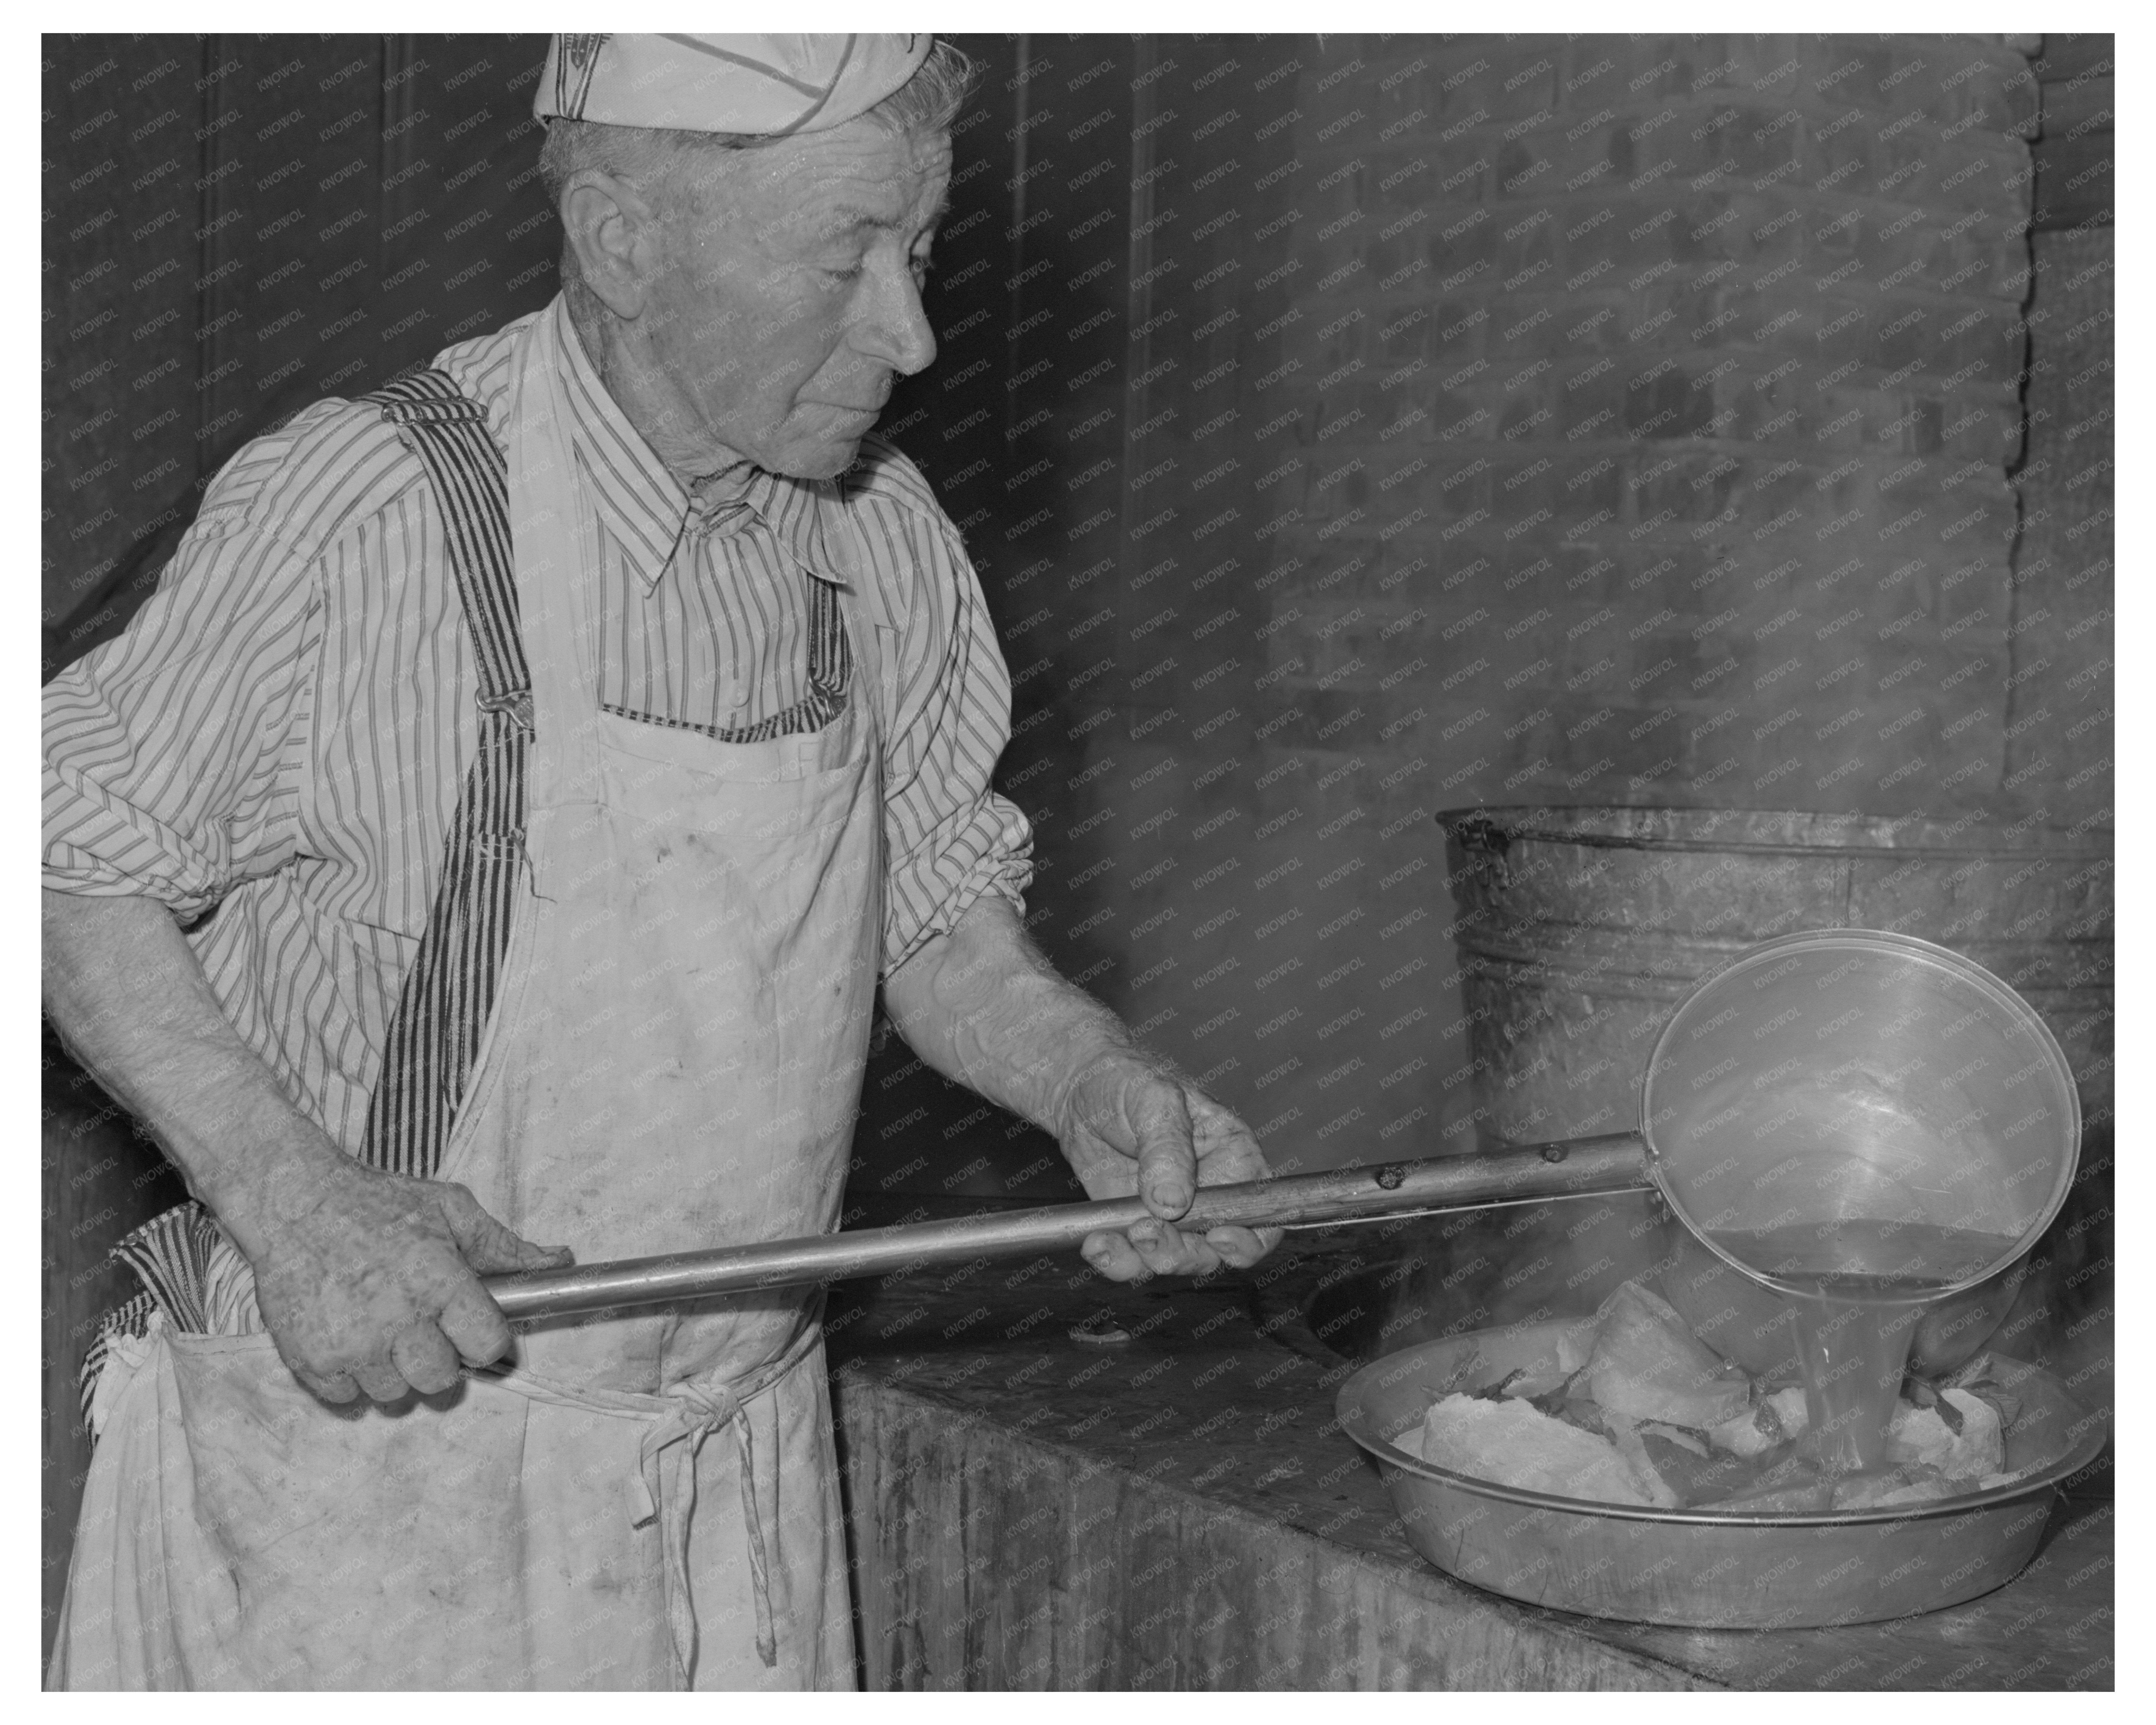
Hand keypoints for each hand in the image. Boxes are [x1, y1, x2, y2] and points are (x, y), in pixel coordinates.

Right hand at [244, 1158, 572, 1403]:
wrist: (295, 1201)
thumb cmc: (378, 1203)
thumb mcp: (451, 1209)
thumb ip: (505, 1246)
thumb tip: (561, 1261)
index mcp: (438, 1282)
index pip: (487, 1345)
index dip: (484, 1338)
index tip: (471, 1325)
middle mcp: (396, 1319)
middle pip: (441, 1380)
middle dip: (441, 1360)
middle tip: (424, 1329)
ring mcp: (351, 1345)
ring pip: (394, 1394)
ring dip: (394, 1370)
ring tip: (383, 1329)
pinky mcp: (310, 1361)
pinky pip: (347, 1398)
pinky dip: (352, 1377)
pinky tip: (352, 1338)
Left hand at [1054, 1047, 1281, 1281]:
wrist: (1078, 1088)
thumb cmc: (1128, 1079)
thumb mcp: (1154, 1098)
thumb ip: (1168, 1147)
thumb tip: (1175, 1201)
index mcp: (1233, 1159)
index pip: (1261, 1213)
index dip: (1250, 1238)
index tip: (1218, 1236)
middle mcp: (1208, 1194)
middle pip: (1215, 1250)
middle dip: (1182, 1252)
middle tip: (1147, 1231)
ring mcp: (1170, 1215)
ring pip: (1173, 1260)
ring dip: (1146, 1259)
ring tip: (1114, 1237)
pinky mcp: (1133, 1225)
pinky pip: (1132, 1259)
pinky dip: (1115, 1260)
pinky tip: (1096, 1243)